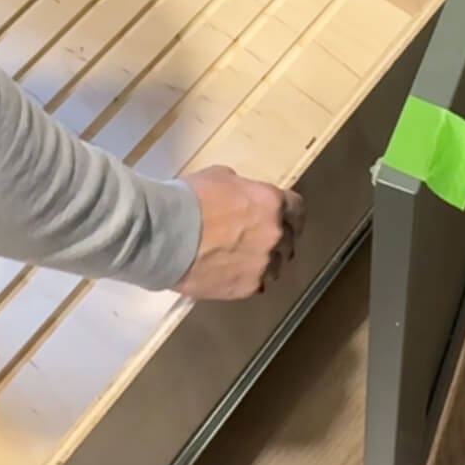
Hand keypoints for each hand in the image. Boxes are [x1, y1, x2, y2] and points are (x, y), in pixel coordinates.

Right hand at [174, 165, 304, 300]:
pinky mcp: (247, 287)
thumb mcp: (220, 177)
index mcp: (272, 203)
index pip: (298, 209)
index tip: (282, 215)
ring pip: (277, 265)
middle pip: (289, 239)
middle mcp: (275, 234)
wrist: (166, 234)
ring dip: (266, 260)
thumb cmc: (191, 198)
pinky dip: (249, 278)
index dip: (289, 212)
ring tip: (245, 259)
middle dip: (278, 237)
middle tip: (259, 237)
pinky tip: (232, 273)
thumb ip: (242, 189)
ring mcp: (263, 264)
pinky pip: (258, 284)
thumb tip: (242, 197)